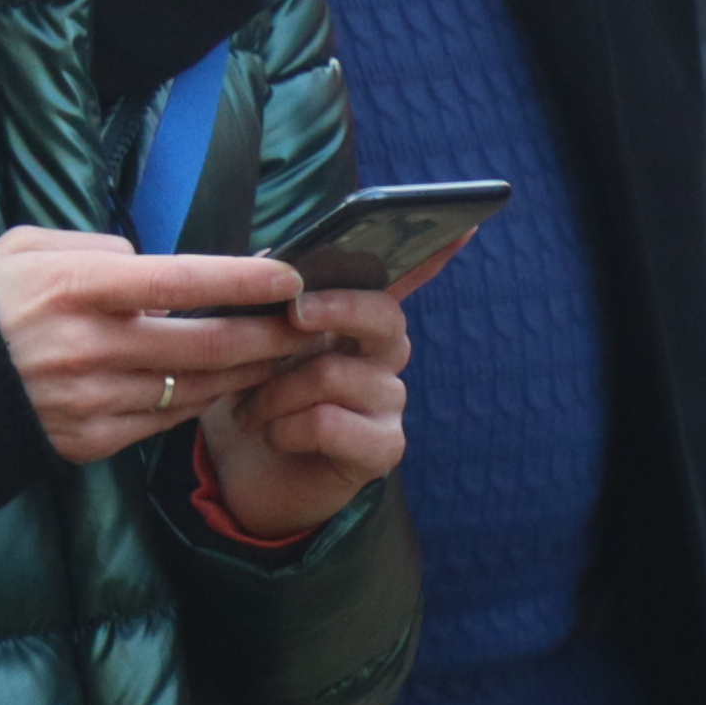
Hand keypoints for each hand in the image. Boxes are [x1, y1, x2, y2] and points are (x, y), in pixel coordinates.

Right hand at [0, 227, 320, 465]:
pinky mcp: (87, 440)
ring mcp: (90, 400)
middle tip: (311, 322)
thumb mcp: (34, 249)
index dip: (243, 281)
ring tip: (287, 354)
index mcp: (78, 289)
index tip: (291, 276)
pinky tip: (230, 385)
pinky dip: (204, 402)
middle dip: (269, 335)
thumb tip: (155, 262)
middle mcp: (89, 347)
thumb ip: (102, 248)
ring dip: (249, 373)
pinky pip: (164, 420)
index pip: (181, 282)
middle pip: (205, 345)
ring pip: (194, 388)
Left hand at [194, 276, 413, 540]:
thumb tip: (271, 255)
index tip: (465, 224)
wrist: (240, 479)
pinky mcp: (384, 447)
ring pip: (333, 372)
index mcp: (358, 322)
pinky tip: (275, 437)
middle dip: (333, 308)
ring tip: (248, 412)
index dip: (433, 255)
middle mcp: (386, 356)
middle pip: (383, 314)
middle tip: (293, 315)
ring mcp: (389, 401)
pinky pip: (327, 421)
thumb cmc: (252, 401)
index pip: (406, 280)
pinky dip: (286, 429)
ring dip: (275, 393)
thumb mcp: (248, 346)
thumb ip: (268, 301)